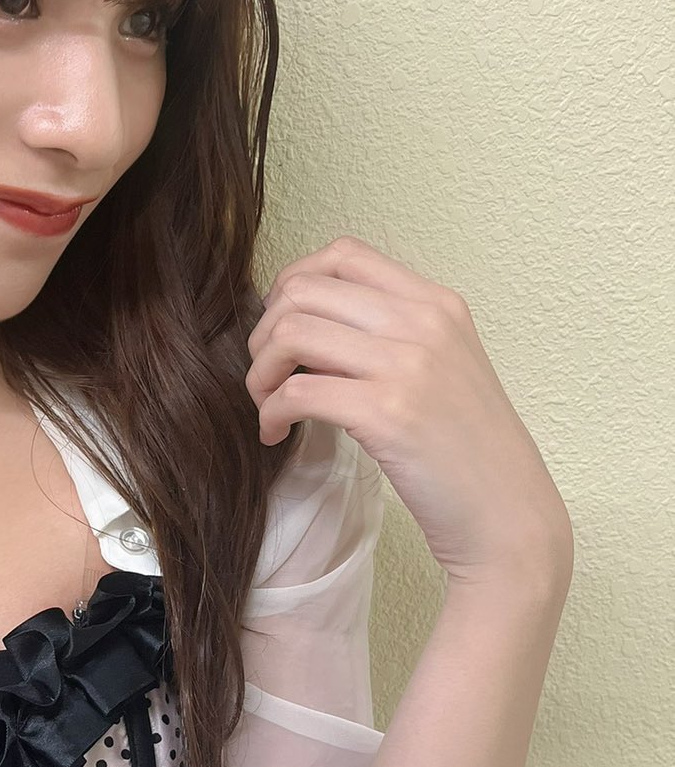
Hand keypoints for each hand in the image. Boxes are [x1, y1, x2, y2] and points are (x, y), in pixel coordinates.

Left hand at [245, 235, 573, 589]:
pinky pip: (295, 392)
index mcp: (436, 304)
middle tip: (268, 375)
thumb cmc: (465, 450)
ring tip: (268, 405)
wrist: (506, 512)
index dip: (292, 285)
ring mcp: (407, 366)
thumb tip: (306, 321)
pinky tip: (276, 434)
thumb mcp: (443, 368)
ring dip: (260, 373)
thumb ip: (389, 334)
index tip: (284, 328)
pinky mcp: (387, 414)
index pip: (343, 254)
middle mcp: (423, 323)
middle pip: (303, 289)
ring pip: (290, 333)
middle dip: (265, 332)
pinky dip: (270, 413)